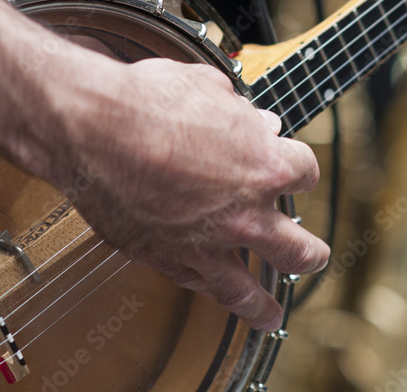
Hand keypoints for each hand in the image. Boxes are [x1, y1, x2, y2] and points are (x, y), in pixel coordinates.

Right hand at [35, 52, 327, 331]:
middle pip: (299, 248)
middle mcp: (247, 214)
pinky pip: (197, 285)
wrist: (93, 128)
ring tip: (271, 316)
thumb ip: (240, 114)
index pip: (304, 173)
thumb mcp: (210, 89)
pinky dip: (206, 289)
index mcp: (267, 165)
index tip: (290, 167)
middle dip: (309, 254)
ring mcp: (208, 244)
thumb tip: (256, 122)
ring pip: (249, 290)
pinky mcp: (167, 259)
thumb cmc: (149, 101)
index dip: (297, 168)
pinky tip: (212, 294)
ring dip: (264, 305)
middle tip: (313, 257)